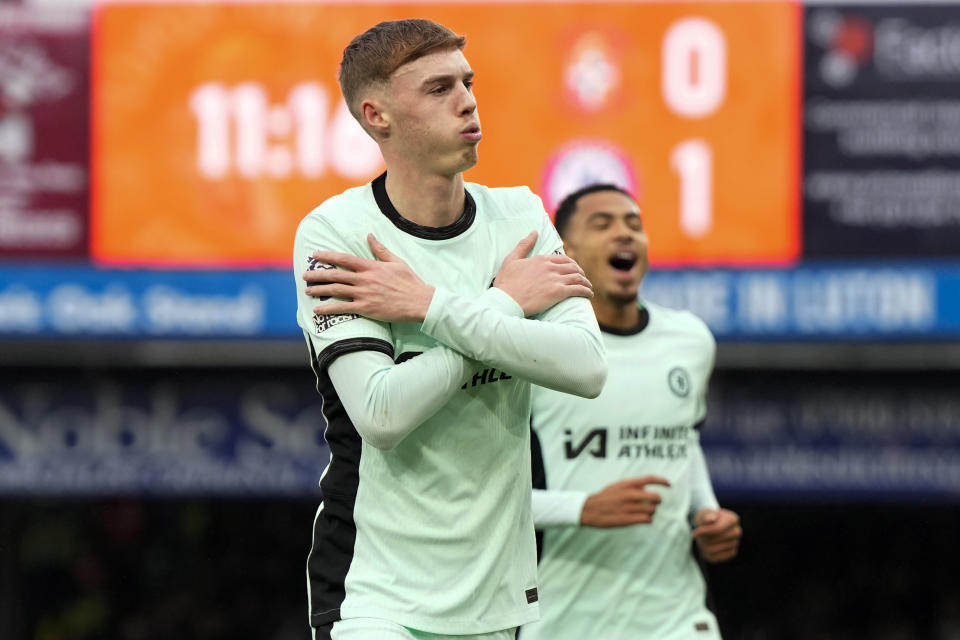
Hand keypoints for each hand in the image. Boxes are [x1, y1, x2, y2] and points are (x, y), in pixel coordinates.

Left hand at [304, 234, 434, 322]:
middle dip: (317, 274)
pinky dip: (329, 309)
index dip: (327, 256)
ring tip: (307, 290)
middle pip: (335, 275)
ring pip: (336, 291)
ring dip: (319, 290)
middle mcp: (365, 279)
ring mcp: (364, 294)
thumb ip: (380, 250)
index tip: (315, 255)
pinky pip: (343, 308)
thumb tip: (370, 236)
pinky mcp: (366, 308)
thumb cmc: (410, 282)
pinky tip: (318, 310)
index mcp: (371, 267)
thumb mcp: (396, 261)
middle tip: (304, 275)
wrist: (420, 301)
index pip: (344, 259)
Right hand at [493, 231, 592, 315]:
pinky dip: (586, 291)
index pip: (563, 259)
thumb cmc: (506, 283)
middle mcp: (550, 267)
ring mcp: (555, 279)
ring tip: (588, 288)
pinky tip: (589, 295)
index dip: (571, 265)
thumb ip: (524, 245)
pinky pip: (578, 289)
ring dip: (586, 283)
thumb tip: (534, 232)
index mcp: (541, 259)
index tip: (574, 270)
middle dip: (580, 273)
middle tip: (583, 279)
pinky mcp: (557, 293)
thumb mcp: (511, 259)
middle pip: (573, 268)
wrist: (505, 301)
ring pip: (578, 278)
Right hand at [579, 476, 670, 527]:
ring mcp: (630, 507)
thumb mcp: (617, 486)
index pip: (650, 479)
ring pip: (652, 510)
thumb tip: (646, 488)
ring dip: (651, 512)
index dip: (662, 481)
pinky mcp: (628, 519)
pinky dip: (648, 520)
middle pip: (656, 497)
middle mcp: (630, 495)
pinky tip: (642, 519)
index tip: (669, 484)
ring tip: (645, 512)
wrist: (590, 509)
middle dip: (657, 501)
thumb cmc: (605, 497)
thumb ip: (632, 485)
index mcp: (628, 484)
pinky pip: (647, 520)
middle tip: (653, 503)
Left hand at [692, 508, 741, 562]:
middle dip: (704, 537)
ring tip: (702, 539)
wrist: (709, 525)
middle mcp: (737, 531)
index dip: (704, 531)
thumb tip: (711, 519)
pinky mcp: (731, 553)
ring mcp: (735, 543)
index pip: (718, 529)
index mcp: (732, 519)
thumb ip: (707, 515)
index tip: (695, 532)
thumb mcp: (704, 514)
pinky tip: (707, 545)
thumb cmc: (706, 518)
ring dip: (703, 545)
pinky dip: (707, 553)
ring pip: (713, 549)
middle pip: (715, 539)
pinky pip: (715, 557)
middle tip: (698, 534)